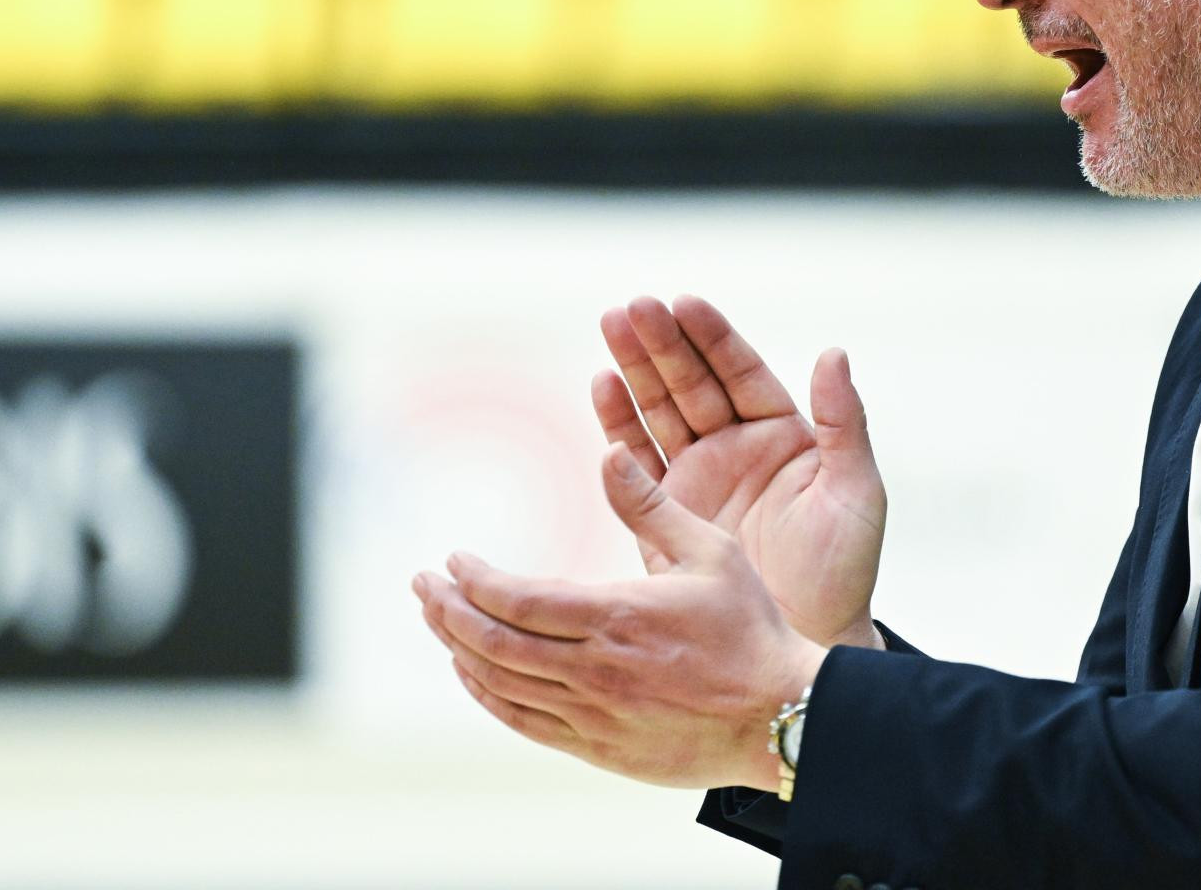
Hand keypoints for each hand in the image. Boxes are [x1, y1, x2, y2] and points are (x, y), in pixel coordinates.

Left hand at [413, 445, 826, 790]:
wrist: (779, 717)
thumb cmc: (752, 629)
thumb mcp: (712, 551)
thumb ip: (653, 504)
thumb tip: (609, 452)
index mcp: (617, 616)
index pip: (517, 598)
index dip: (475, 578)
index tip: (452, 558)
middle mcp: (594, 668)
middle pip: (492, 641)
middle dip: (447, 610)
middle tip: (421, 585)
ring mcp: (593, 713)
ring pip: (501, 682)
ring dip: (459, 649)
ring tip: (437, 620)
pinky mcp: (598, 747)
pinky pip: (524, 721)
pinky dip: (488, 695)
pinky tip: (473, 675)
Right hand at [592, 296, 885, 650]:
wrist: (806, 639)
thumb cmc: (843, 570)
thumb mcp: (855, 491)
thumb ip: (845, 422)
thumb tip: (834, 352)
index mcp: (783, 435)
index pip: (742, 373)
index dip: (713, 338)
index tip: (685, 303)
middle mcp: (736, 447)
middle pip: (693, 382)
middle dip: (664, 343)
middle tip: (634, 307)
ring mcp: (698, 477)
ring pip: (661, 410)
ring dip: (635, 369)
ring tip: (610, 324)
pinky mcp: (665, 513)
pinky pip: (637, 459)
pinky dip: (618, 423)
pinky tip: (602, 384)